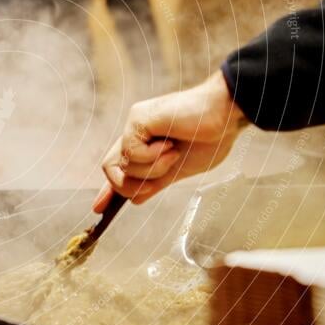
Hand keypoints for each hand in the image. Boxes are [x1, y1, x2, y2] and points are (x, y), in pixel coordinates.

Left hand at [94, 71, 246, 212]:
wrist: (226, 115)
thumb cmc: (211, 137)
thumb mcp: (180, 169)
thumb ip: (156, 182)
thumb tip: (135, 199)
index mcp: (145, 147)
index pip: (117, 169)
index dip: (108, 190)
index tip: (98, 209)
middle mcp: (135, 135)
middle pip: (112, 171)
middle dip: (135, 183)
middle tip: (166, 170)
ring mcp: (134, 126)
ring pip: (124, 167)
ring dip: (153, 169)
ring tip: (174, 152)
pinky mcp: (137, 118)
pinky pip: (131, 153)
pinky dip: (153, 157)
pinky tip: (170, 143)